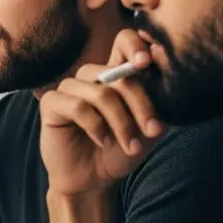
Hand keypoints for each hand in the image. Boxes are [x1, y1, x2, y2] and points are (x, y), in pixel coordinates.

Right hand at [37, 29, 166, 195]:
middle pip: (120, 74)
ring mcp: (70, 88)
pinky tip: (103, 141)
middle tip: (153, 132)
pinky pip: (78, 106)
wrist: (94, 181)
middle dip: (141, 105)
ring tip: (129, 146)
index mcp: (116, 74)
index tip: (148, 62)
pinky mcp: (52, 104)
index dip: (137, 45)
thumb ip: (159, 102)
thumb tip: (169, 78)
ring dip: (121, 122)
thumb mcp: (148, 128)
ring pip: (101, 93)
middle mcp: (92, 76)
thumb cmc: (121, 151)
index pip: (125, 41)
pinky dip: (96, 126)